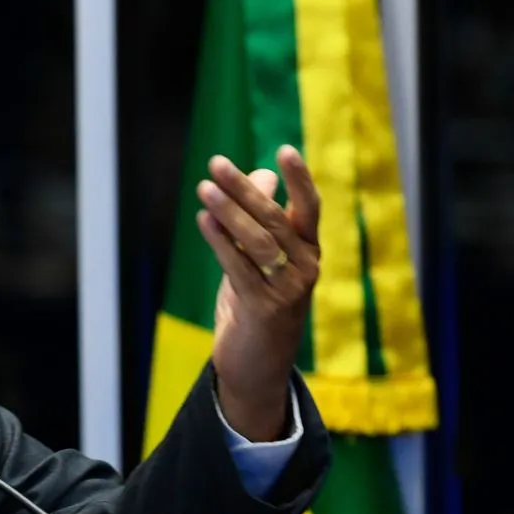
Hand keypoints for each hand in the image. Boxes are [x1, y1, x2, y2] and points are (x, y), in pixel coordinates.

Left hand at [194, 144, 320, 440]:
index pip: (309, 207)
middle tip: (216, 163)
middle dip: (244, 188)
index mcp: (308, 250)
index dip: (300, 179)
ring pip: (257, 241)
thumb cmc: (257, 302)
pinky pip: (239, 268)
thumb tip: (258, 175)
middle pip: (275, 219)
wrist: (256, 364)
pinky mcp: (264, 308)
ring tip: (204, 188)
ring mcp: (288, 289)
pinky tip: (204, 220)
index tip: (284, 150)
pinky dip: (220, 242)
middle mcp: (305, 267)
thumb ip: (261, 219)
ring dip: (228, 212)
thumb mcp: (259, 259)